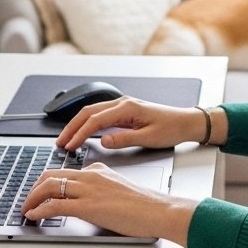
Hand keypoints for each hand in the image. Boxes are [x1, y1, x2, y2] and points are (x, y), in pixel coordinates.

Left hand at [22, 163, 196, 243]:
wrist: (159, 210)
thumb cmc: (146, 205)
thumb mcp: (119, 190)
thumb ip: (102, 191)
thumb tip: (89, 203)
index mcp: (98, 170)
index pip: (66, 172)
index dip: (48, 182)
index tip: (41, 191)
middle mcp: (91, 175)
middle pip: (52, 174)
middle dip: (35, 187)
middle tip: (28, 199)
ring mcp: (89, 190)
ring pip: (50, 186)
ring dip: (33, 198)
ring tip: (27, 209)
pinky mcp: (88, 206)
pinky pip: (56, 205)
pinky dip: (40, 210)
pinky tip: (34, 216)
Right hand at [54, 97, 210, 150]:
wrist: (186, 122)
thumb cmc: (172, 129)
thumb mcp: (149, 138)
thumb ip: (124, 139)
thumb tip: (103, 141)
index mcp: (127, 108)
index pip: (96, 120)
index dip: (80, 133)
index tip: (70, 145)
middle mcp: (123, 103)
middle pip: (88, 112)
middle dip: (72, 127)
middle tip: (60, 142)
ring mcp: (123, 106)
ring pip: (92, 112)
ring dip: (78, 124)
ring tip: (67, 139)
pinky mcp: (124, 111)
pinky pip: (100, 115)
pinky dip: (88, 123)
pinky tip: (83, 133)